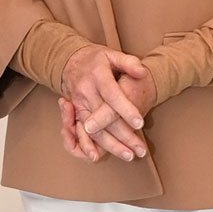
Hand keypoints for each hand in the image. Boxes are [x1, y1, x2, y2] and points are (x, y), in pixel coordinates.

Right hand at [59, 45, 150, 161]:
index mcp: (97, 76)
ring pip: (94, 130)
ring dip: (111, 145)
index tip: (140, 123)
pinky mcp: (76, 113)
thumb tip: (142, 72)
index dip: (126, 110)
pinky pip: (81, 133)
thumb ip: (128, 62)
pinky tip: (98, 157)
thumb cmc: (96, 59)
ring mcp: (79, 104)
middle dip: (124, 136)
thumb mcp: (112, 54)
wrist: (70, 60)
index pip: (113, 96)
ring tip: (129, 155)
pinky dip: (89, 146)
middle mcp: (86, 92)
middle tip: (141, 149)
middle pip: (105, 119)